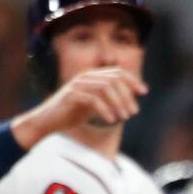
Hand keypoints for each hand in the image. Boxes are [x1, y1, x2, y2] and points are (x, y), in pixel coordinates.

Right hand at [11, 67, 147, 148]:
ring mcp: (77, 85)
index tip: (144, 92)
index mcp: (92, 76)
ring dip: (118, 103)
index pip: (117, 72)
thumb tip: (131, 99)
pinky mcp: (71, 96)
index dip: (132, 80)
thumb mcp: (95, 104)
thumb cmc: (72, 113)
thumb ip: (109, 99)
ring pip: (105, 88)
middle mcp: (85, 77)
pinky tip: (111, 120)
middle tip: (134, 112)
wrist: (48, 121)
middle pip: (113, 80)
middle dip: (127, 96)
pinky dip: (105, 110)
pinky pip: (93, 100)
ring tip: (124, 117)